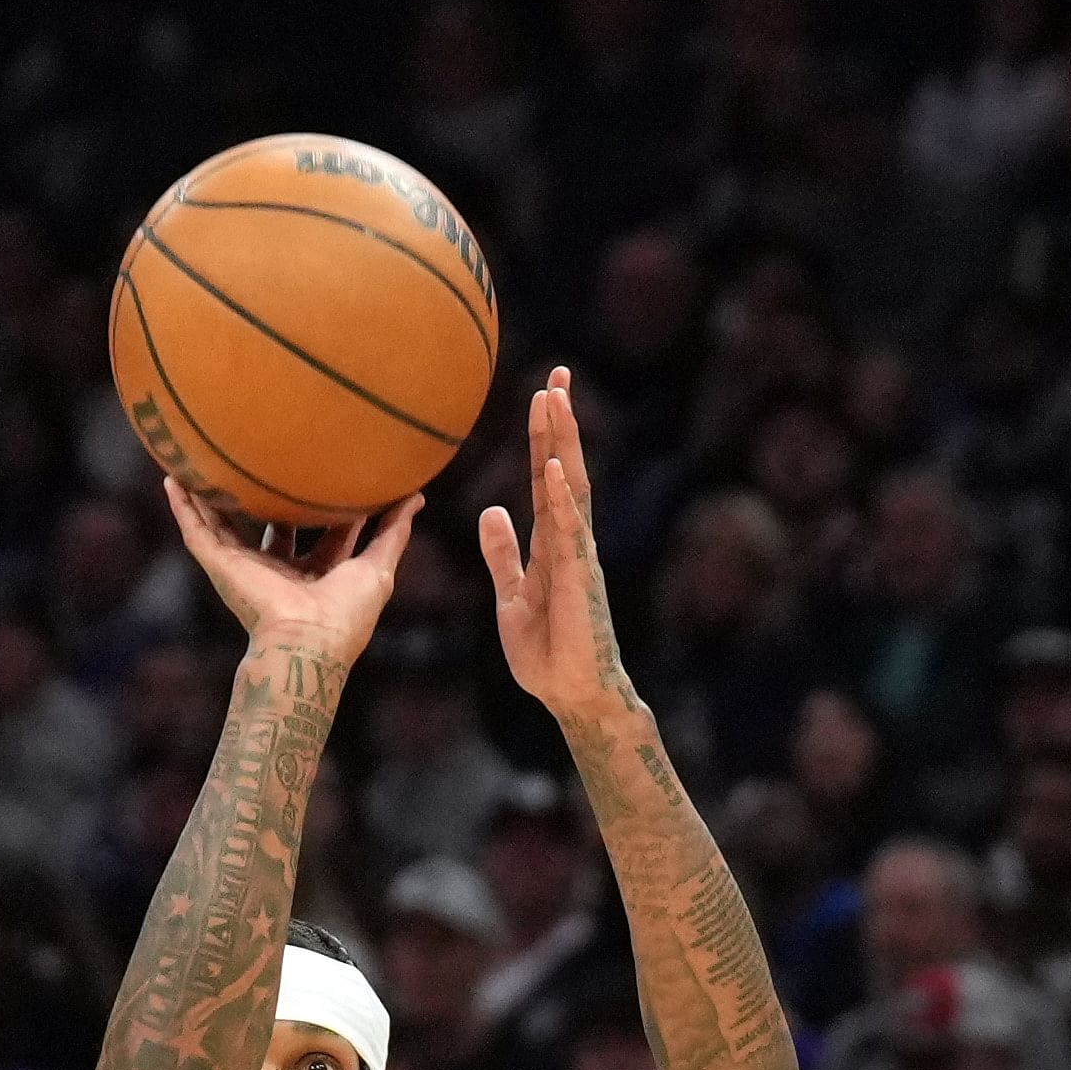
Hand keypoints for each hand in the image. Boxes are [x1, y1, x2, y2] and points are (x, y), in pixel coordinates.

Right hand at [161, 480, 416, 665]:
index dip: (331, 505)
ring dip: (214, 498)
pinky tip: (172, 478)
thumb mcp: (378, 566)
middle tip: (272, 460)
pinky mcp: (222, 567)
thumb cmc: (346, 613)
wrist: (306, 641)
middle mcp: (279, 571)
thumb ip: (393, 531)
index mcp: (317, 576)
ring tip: (204, 462)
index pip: (324, 534)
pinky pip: (197, 531)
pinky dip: (183, 507)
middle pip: (273, 527)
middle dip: (272, 500)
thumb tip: (416, 497)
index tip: (335, 471)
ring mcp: (247, 568)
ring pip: (226, 526)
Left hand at [480, 368, 635, 731]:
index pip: (544, 478)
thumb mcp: (511, 597)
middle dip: (560, 423)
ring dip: (563, 443)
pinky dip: (561, 497)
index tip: (542, 394)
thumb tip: (491, 509)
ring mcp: (578, 556)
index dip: (542, 437)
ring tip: (557, 398)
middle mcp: (569, 540)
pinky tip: (555, 466)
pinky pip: (570, 530)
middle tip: (557, 375)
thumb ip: (503, 555)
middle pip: (563, 469)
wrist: (572, 694)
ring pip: (571, 488)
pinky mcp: (579, 579)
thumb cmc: (547, 652)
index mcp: (550, 543)